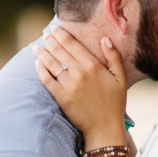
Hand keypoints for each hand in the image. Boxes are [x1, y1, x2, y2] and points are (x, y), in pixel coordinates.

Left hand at [35, 27, 127, 147]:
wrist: (105, 128)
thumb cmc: (115, 103)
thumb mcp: (121, 79)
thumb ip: (114, 58)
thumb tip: (105, 40)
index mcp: (94, 66)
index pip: (72, 44)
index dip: (61, 34)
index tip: (54, 28)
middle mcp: (79, 73)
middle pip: (58, 50)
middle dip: (49, 40)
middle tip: (45, 35)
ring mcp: (68, 85)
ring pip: (50, 62)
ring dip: (41, 52)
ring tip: (36, 47)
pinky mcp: (60, 96)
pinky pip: (46, 79)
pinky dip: (40, 69)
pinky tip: (37, 63)